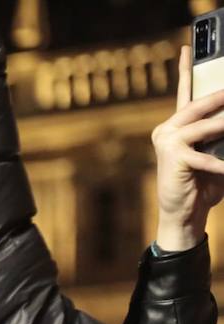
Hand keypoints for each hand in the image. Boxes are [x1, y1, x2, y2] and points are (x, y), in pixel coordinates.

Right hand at [153, 48, 223, 251]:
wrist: (182, 216)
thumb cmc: (202, 185)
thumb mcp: (217, 155)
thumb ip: (223, 138)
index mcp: (175, 127)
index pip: (182, 92)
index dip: (185, 68)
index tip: (187, 48)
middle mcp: (166, 130)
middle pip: (197, 105)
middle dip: (220, 96)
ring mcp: (167, 143)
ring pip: (204, 125)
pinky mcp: (173, 159)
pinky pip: (207, 157)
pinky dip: (222, 164)